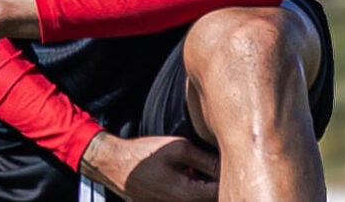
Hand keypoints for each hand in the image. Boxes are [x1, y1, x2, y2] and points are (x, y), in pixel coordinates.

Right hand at [81, 132, 218, 201]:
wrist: (114, 164)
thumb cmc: (143, 154)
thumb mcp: (177, 148)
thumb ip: (205, 159)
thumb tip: (227, 164)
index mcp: (187, 195)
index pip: (221, 192)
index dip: (230, 177)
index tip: (230, 162)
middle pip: (211, 198)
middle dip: (218, 183)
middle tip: (216, 163)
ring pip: (199, 198)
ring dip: (203, 185)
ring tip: (198, 168)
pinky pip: (186, 199)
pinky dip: (190, 188)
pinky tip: (186, 175)